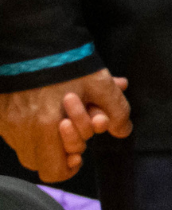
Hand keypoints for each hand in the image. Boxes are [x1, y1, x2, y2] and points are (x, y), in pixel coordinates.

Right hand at [0, 70, 128, 182]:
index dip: (68, 168)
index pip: (52, 171)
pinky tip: (42, 110)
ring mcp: (6, 121)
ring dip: (43, 140)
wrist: (35, 39)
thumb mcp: (101, 84)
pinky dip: (28, 129)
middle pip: (37, 162)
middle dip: (57, 152)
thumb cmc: (69, 63)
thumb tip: (121, 131)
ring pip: (24, 148)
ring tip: (58, 119)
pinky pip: (11, 133)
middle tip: (70, 132)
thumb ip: (116, 111)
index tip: (77, 156)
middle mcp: (21, 128)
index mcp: (46, 125)